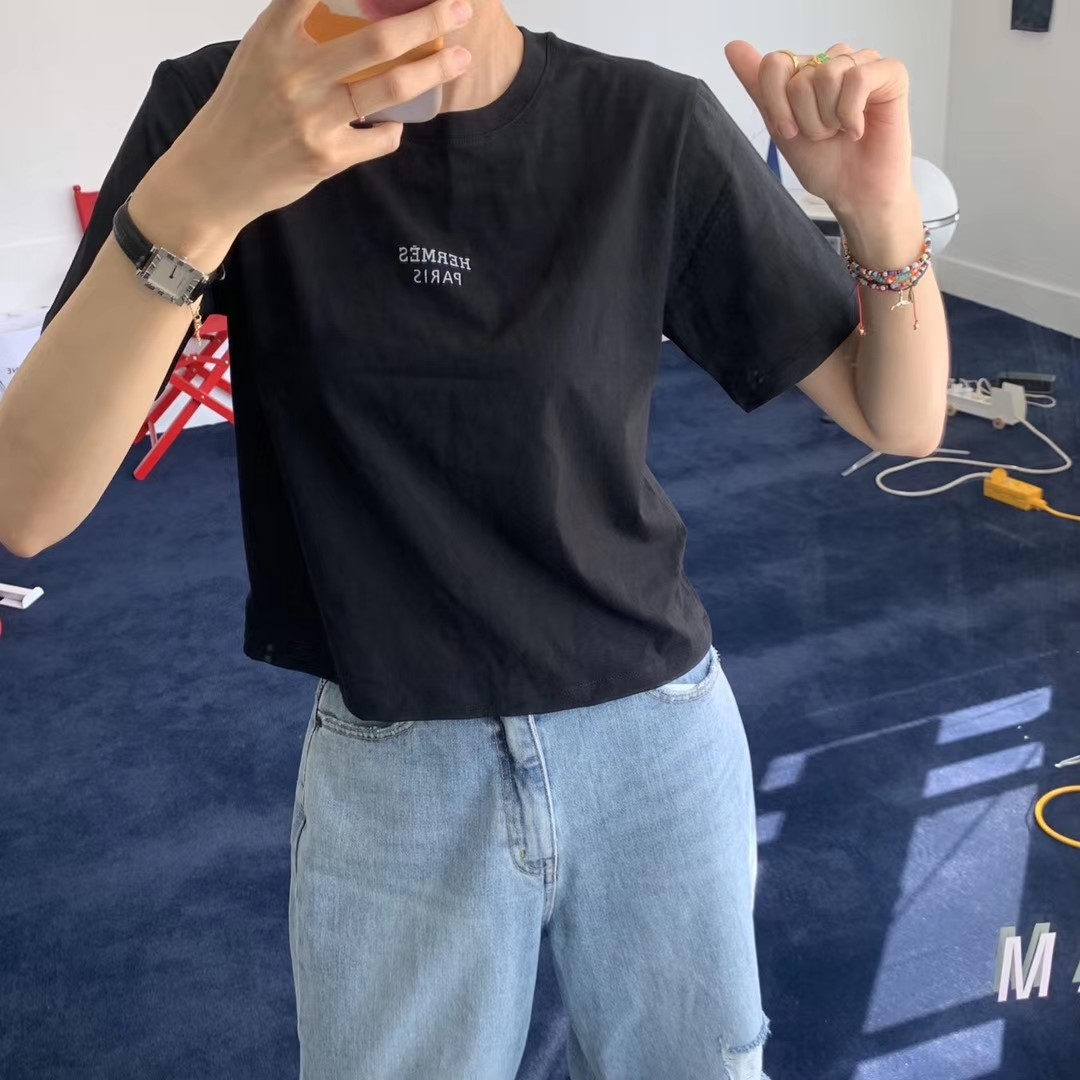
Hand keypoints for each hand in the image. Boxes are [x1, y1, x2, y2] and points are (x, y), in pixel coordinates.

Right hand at [133, 0, 473, 256]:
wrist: (214, 175)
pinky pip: (379, 138)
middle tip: (461, 9)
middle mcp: (294, 72)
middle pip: (377, 38)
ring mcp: (312, 116)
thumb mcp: (259, 56)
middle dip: (428, 20)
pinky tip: (393, 125)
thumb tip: (357, 12)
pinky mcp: (326, 156)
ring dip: (433, 72)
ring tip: (461, 60)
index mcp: (274, 36)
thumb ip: (299, 31)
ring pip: (389, 87)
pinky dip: (393, 131)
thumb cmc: (241, 110)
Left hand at [725, 42, 913, 217]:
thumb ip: (759, 86)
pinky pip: (858, 78)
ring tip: (841, 132)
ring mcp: (862, 64)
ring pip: (827, 76)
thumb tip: (733, 46)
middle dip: (807, 119)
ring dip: (829, 119)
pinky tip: (858, 130)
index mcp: (806, 71)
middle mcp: (833, 61)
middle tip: (825, 135)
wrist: (853, 193)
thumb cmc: (823, 163)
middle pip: (800, 77)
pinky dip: (851, 113)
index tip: (790, 132)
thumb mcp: (780, 127)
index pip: (774, 64)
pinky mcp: (890, 73)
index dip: (777, 105)